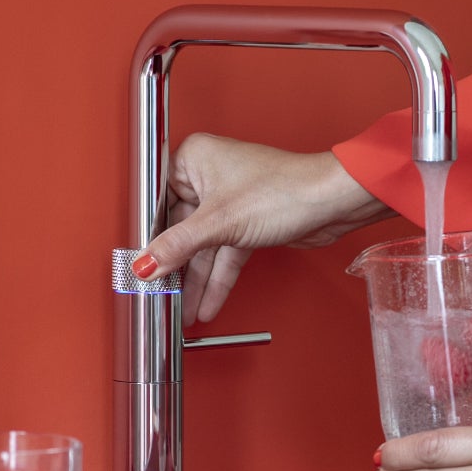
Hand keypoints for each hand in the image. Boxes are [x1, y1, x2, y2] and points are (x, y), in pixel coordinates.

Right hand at [133, 134, 391, 324]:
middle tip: (160, 296)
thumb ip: (177, 246)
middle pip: (180, 229)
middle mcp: (209, 177)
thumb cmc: (285, 189)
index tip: (139, 266)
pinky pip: (224, 253)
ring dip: (196, 281)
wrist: (332, 202)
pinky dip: (218, 278)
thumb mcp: (219, 223)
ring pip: (204, 246)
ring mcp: (229, 201)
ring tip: (183, 311)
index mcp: (194, 159)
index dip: (149, 236)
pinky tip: (207, 303)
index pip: (158, 202)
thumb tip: (146, 263)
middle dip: (174, 267)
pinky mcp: (247, 222)